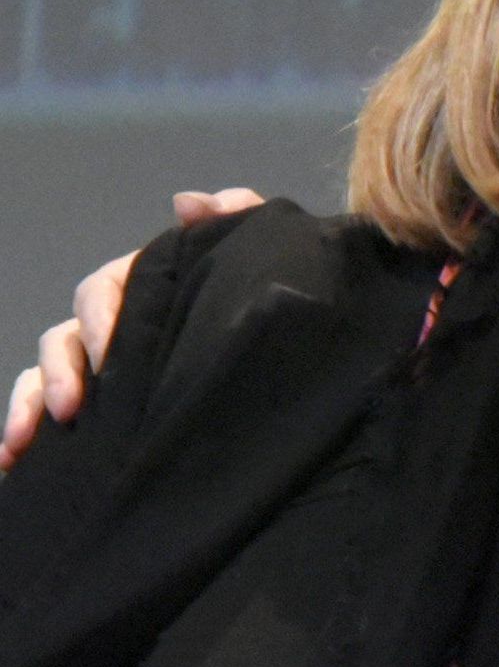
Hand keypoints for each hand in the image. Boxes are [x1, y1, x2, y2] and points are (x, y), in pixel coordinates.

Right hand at [0, 188, 260, 469]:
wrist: (301, 354)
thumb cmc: (271, 299)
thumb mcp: (266, 255)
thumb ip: (236, 217)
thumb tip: (186, 203)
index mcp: (148, 286)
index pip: (106, 289)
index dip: (101, 316)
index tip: (109, 352)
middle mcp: (117, 325)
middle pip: (66, 337)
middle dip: (61, 371)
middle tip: (72, 408)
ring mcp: (103, 368)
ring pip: (47, 377)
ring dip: (30, 405)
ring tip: (25, 442)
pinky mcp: (99, 409)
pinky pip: (47, 414)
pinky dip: (23, 431)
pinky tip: (11, 463)